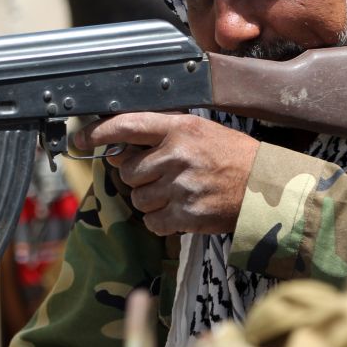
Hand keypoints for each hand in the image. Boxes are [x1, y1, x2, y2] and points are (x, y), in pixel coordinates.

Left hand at [73, 112, 259, 235]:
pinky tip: (181, 211)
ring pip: (138, 199)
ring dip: (151, 200)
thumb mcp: (201, 131)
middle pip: (127, 171)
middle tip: (163, 175)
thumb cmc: (234, 157)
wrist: (267, 188)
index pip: (126, 125)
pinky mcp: (186, 215)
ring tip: (178, 193)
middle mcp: (177, 155)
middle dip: (139, 176)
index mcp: (180, 128)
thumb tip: (117, 148)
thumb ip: (162, 135)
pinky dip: (161, 221)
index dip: (97, 132)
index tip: (80, 139)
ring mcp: (181, 187)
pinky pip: (152, 222)